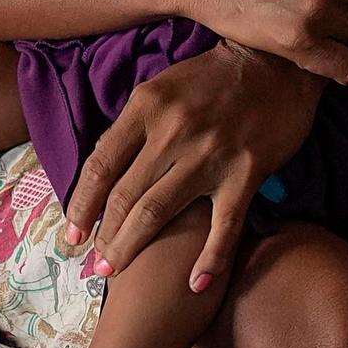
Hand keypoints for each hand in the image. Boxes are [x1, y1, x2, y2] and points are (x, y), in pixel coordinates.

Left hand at [60, 42, 323, 285]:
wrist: (275, 63)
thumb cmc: (213, 77)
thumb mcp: (162, 87)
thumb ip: (134, 126)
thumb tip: (105, 168)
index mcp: (146, 106)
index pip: (101, 165)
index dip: (81, 204)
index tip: (71, 233)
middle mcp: (173, 132)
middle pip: (125, 196)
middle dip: (104, 236)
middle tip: (95, 263)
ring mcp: (210, 155)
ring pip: (158, 212)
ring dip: (132, 247)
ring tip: (116, 271)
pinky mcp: (246, 173)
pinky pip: (223, 226)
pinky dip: (210, 259)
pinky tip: (196, 284)